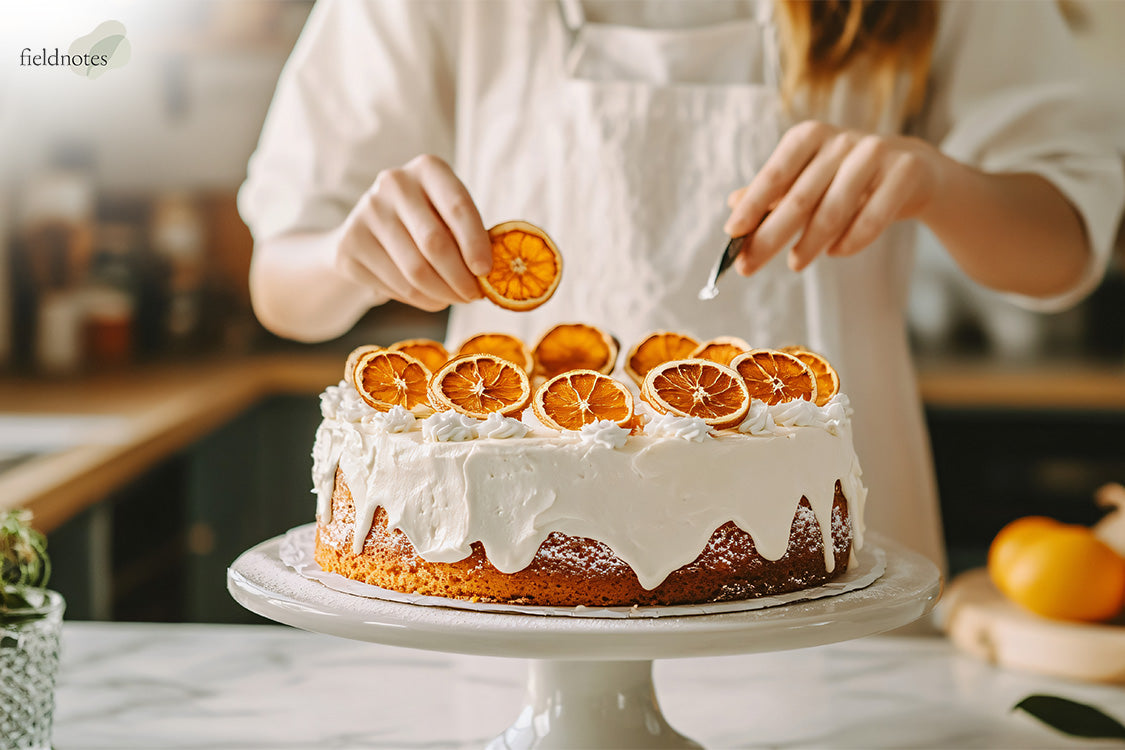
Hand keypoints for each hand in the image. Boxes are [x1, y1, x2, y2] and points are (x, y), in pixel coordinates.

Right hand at [334, 154, 492, 310]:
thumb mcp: (449, 216)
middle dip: (460, 278)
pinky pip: (395, 285)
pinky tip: (431, 297)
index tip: (485, 272)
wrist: (370, 229)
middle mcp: (394, 183)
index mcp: (428, 169)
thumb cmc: (426, 222)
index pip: (458, 208)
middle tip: (473, 296)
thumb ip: (469, 237)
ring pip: (415, 271)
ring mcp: (367, 212)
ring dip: (442, 294)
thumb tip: (487, 278)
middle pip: (435, 244)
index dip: (475, 244)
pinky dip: (420, 299)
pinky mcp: (350, 244)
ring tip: (455, 299)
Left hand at [724, 121, 944, 274]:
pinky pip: (871, 218)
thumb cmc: (846, 176)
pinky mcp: (904, 172)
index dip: (752, 205)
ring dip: (809, 244)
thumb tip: (733, 204)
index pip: (774, 174)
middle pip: (799, 199)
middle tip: (748, 266)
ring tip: (795, 263)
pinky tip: (835, 252)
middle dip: (770, 237)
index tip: (731, 233)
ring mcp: (875, 154)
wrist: (912, 169)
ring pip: (833, 210)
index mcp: (809, 137)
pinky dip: (849, 242)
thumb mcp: (807, 178)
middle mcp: (841, 140)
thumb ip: (772, 192)